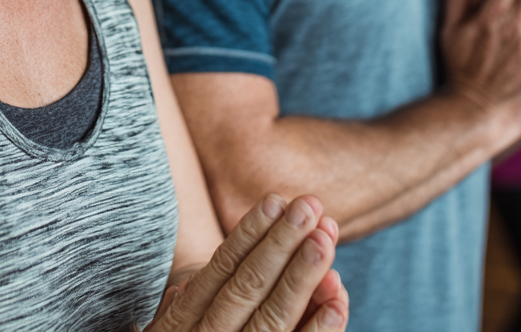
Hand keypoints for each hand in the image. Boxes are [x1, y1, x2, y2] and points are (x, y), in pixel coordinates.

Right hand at [146, 194, 347, 331]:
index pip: (222, 265)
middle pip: (249, 284)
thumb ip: (215, 285)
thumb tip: (253, 256)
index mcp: (183, 317)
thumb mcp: (184, 315)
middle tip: (308, 206)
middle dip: (281, 242)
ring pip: (272, 317)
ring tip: (324, 238)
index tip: (276, 201)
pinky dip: (319, 329)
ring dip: (302, 275)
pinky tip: (337, 301)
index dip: (250, 232)